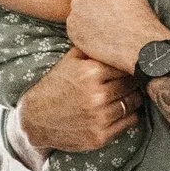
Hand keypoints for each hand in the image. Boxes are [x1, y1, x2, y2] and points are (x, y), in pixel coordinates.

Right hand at [19, 48, 140, 153]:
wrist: (35, 119)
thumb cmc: (55, 86)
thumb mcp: (69, 60)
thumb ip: (91, 47)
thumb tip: (117, 34)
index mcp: (90, 73)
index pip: (125, 65)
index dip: (129, 64)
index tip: (132, 64)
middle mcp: (96, 95)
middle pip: (132, 84)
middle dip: (134, 80)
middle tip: (134, 79)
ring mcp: (99, 118)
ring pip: (134, 102)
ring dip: (134, 97)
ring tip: (128, 94)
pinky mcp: (100, 136)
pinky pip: (130, 122)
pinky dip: (130, 115)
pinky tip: (122, 110)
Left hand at [63, 0, 168, 71]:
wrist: (139, 45)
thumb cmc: (142, 21)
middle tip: (86, 1)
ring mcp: (78, 6)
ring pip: (74, 6)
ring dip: (82, 12)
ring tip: (98, 27)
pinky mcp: (72, 25)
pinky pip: (73, 25)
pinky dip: (81, 30)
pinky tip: (95, 38)